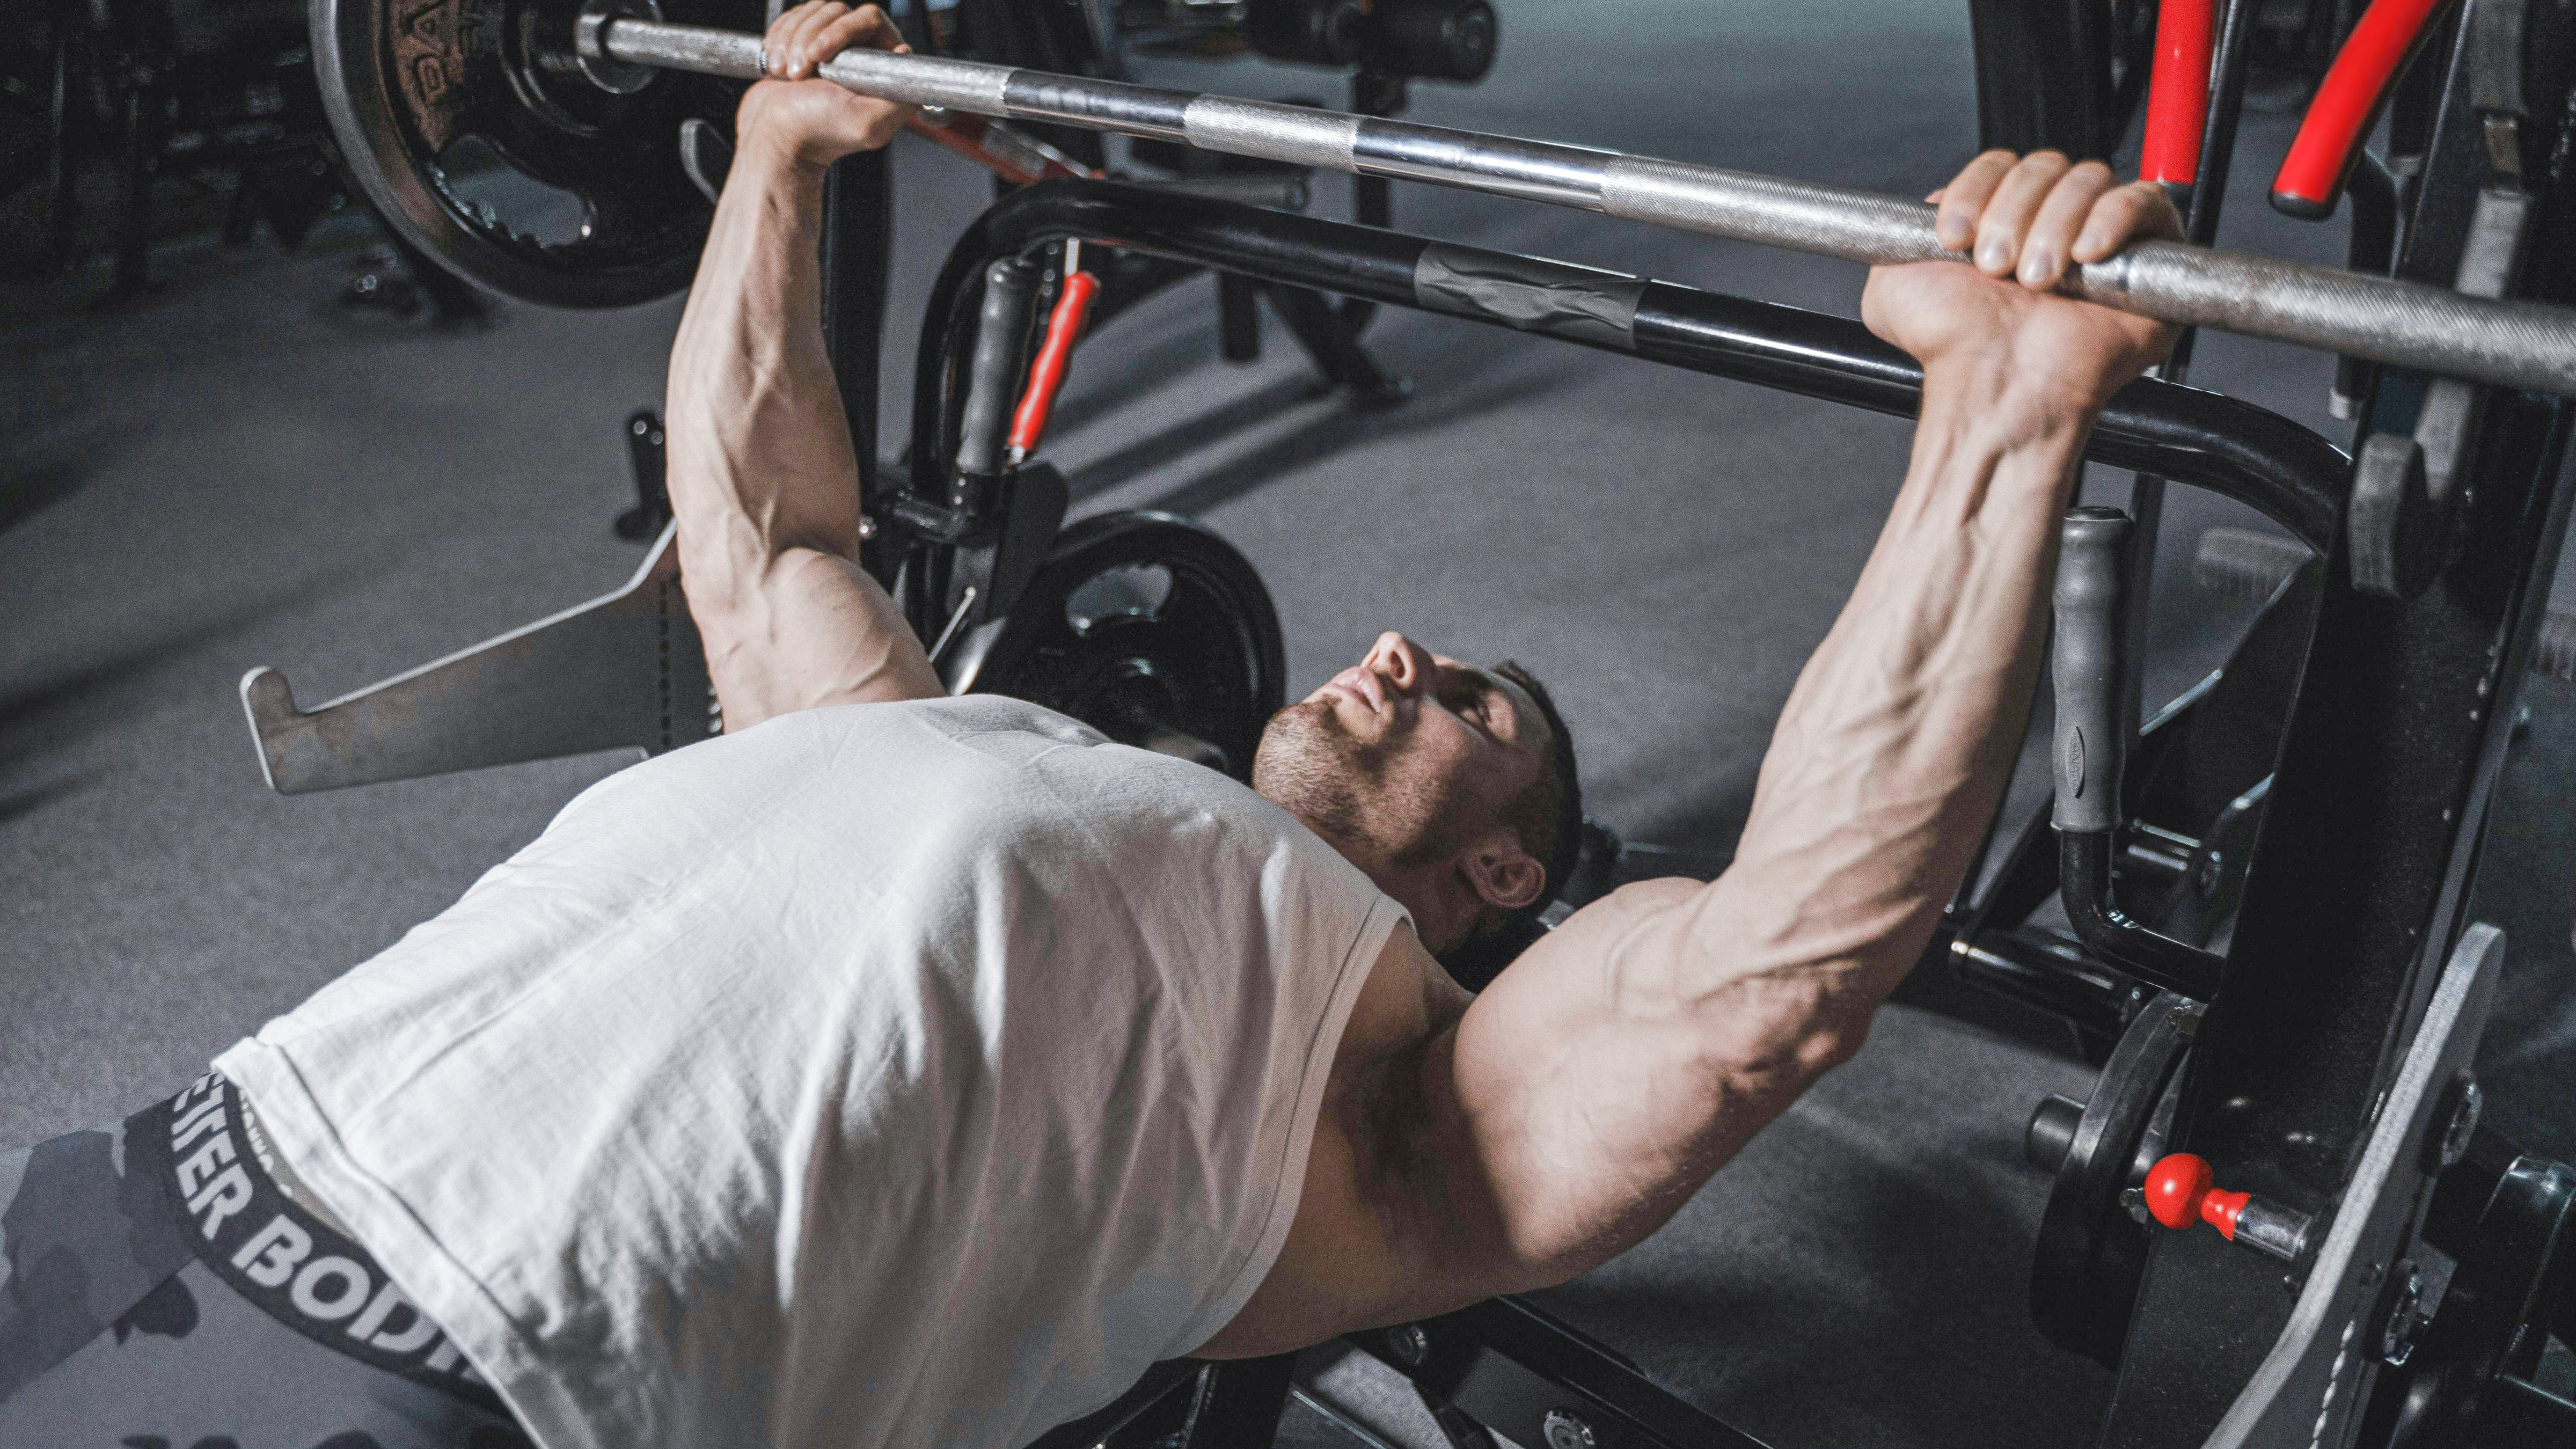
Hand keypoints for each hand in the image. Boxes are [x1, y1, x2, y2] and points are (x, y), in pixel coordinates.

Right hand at [736, 2, 914, 170]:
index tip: (820, 57)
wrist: (773, 135)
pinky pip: (794, 16)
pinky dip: (779, 37)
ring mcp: (831, 46)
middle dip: (810, 37)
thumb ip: (897, 98)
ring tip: (786, 74)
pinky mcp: (804, 40)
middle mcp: (859, 54)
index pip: (870, 20)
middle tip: (799, 72)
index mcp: (880, 70)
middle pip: (838, 11)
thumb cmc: (814, 131)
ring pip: (814, 11)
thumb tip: (907, 56)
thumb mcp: (866, 123)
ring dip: (792, 40)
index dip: (842, 31)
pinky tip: (777, 66)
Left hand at [1861, 150, 2181, 413]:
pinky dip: (2112, 217)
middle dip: (2012, 214)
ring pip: (2088, 178)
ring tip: (2037, 282)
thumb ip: (1899, 238)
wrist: (1994, 387)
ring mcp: (2101, 237)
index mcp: (1999, 221)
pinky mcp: (2150, 255)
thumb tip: (1927, 208)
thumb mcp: (1892, 289)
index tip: (1954, 237)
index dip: (1976, 190)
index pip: (2000, 164)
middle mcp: (2050, 223)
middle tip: (1996, 269)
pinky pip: (2145, 200)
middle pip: (2044, 166)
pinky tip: (2086, 256)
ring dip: (2053, 226)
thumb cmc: (1952, 348)